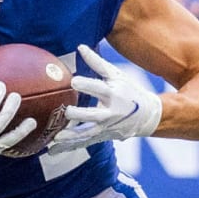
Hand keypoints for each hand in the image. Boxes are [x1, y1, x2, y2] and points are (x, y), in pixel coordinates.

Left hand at [47, 45, 161, 153]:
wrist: (147, 116)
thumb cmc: (128, 90)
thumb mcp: (116, 75)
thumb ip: (97, 63)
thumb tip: (80, 46)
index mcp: (114, 94)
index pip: (100, 89)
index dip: (88, 85)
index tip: (74, 81)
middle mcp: (110, 113)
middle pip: (94, 115)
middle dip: (81, 115)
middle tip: (67, 112)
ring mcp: (106, 128)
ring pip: (87, 134)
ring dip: (71, 138)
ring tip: (56, 139)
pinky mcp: (101, 138)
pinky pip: (83, 144)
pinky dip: (68, 148)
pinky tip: (51, 151)